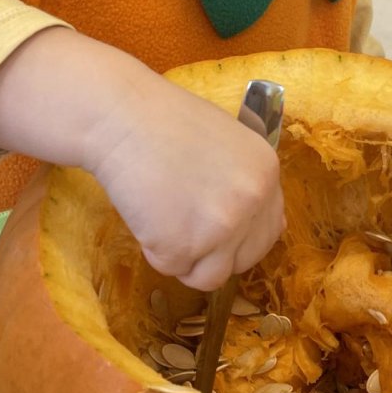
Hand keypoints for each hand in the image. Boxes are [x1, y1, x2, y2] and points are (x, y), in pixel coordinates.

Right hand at [0, 27, 284, 288]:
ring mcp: (222, 226)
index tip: (212, 225)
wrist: (120, 116)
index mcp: (266, 172)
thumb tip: (260, 226)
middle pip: (246, 259)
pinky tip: (145, 212)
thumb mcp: (224, 142)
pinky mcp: (184, 246)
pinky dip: (154, 249)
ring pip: (211, 276)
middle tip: (181, 221)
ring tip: (162, 217)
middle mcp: (254, 200)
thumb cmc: (162, 122)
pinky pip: (172, 268)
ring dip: (186, 257)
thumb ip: (244, 182)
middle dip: (215, 251)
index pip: (270, 229)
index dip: (240, 235)